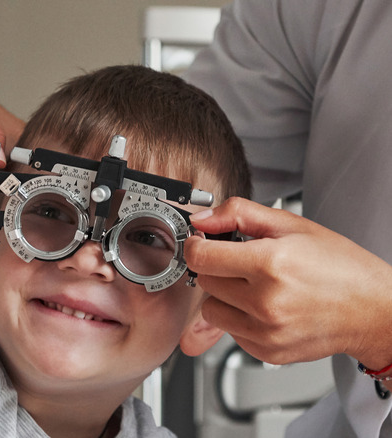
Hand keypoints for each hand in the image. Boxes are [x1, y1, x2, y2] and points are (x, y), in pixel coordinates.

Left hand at [185, 197, 391, 368]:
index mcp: (270, 264)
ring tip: (255, 287)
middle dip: (218, 269)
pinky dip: (241, 319)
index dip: (198, 246)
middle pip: (205, 282)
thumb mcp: (292, 225)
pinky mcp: (266, 352)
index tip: (204, 243)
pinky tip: (266, 308)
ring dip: (225, 296)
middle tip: (243, 264)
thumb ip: (240, 214)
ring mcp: (265, 332)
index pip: (201, 257)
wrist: (374, 311)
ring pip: (212, 310)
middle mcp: (265, 302)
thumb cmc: (341, 268)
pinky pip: (231, 332)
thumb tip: (203, 218)